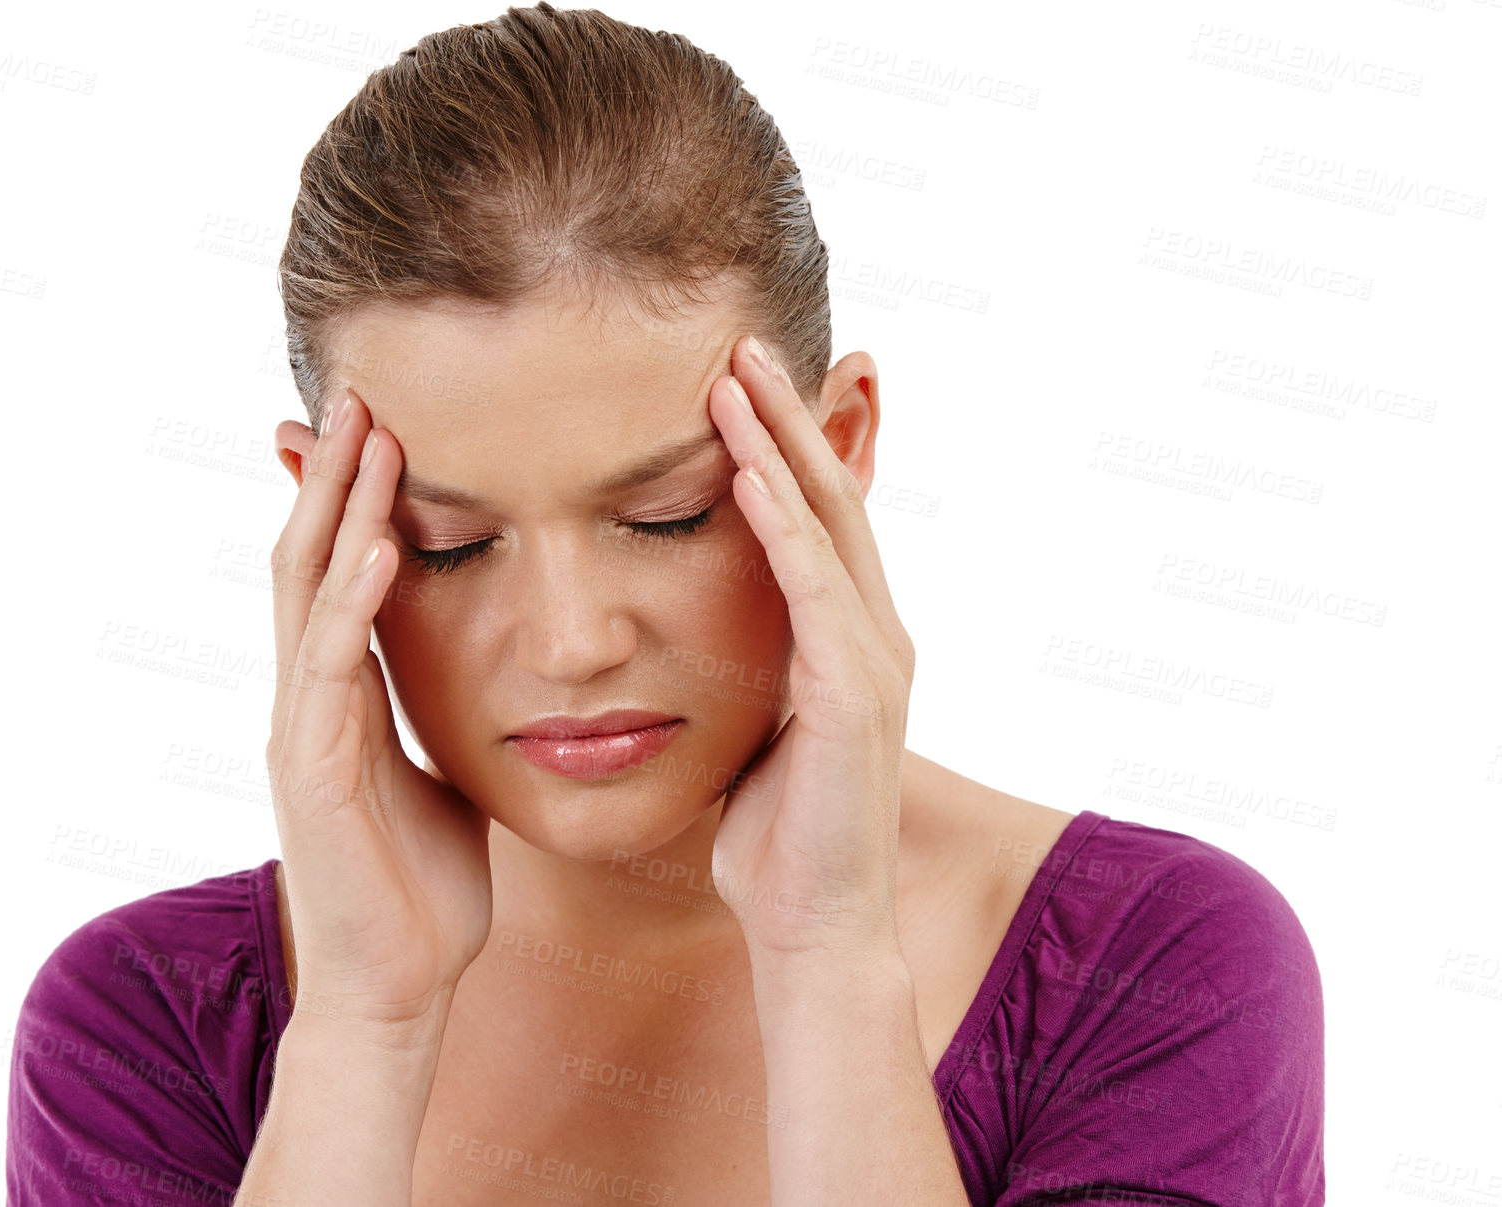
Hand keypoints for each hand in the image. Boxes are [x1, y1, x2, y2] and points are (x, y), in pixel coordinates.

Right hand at [267, 389, 491, 1031]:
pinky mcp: (311, 775)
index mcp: (342, 698)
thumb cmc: (424, 887)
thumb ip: (444, 716)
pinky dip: (351, 603)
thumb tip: (490, 671)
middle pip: (308, 559)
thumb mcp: (442, 774)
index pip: (340, 572)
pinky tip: (379, 545)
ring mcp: (301, 733)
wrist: (399, 988)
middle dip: (332, 475)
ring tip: (367, 435)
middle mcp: (309, 700)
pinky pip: (330, 671)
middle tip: (359, 389)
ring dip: (336, 511)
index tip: (386, 422)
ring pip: (307, 595)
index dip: (355, 498)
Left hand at [706, 336, 914, 960]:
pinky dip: (783, 528)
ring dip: (782, 447)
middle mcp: (874, 636)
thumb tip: (696, 633)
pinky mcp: (855, 698)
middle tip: (742, 342)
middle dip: (787, 419)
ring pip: (828, 527)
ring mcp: (874, 663)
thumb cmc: (777, 836)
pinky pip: (814, 593)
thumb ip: (748, 668)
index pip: (815, 521)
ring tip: (738, 376)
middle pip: (832, 500)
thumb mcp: (757, 727)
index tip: (733, 383)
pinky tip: (746, 473)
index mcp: (848, 640)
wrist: (816, 928)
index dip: (780, 448)